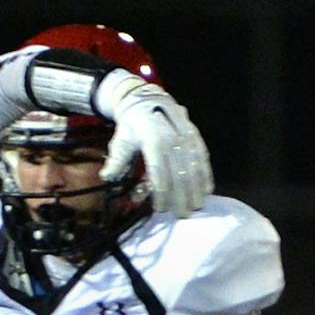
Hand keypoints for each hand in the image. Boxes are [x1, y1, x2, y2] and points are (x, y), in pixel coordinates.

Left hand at [96, 73, 212, 217]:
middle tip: (182, 215)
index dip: (161, 193)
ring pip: (193, 167)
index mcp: (153, 140)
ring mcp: (185, 136)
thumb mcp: (121, 140)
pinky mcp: (194, 135)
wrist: (147, 99)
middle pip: (179, 173)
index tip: (161, 209)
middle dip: (181, 197)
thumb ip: (117, 160)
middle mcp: (172, 138)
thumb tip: (107, 177)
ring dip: (195, 189)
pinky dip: (205, 174)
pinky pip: (202, 157)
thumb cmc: (133, 125)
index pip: (159, 173)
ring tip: (196, 207)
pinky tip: (207, 189)